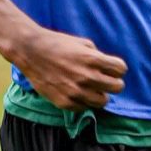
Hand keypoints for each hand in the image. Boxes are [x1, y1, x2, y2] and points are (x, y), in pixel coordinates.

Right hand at [11, 29, 126, 110]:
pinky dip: (84, 101)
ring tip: (92, 88)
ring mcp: (75, 91)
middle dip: (114, 82)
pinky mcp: (64, 102)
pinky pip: (85, 108)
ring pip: (103, 101)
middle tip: (105, 80)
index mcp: (92, 59)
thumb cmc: (57, 44)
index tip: (111, 68)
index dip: (117, 68)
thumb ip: (98, 56)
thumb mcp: (82, 43)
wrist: (29, 51)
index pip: (121, 69)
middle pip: (117, 87)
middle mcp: (86, 77)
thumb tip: (109, 67)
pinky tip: (78, 93)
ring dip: (100, 94)